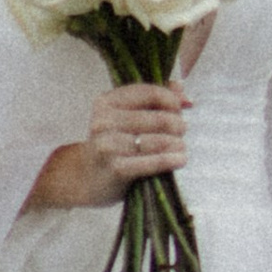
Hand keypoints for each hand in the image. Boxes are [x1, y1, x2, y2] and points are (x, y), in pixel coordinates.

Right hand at [27, 82, 188, 213]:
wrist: (86, 178)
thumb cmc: (113, 144)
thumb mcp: (126, 117)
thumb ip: (154, 101)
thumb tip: (185, 96)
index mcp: (106, 102)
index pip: (149, 93)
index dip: (171, 100)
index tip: (179, 109)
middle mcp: (104, 121)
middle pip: (156, 118)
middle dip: (176, 124)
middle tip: (182, 130)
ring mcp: (108, 145)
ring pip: (156, 141)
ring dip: (177, 143)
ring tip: (182, 146)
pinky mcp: (115, 168)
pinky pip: (150, 162)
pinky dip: (169, 160)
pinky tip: (180, 159)